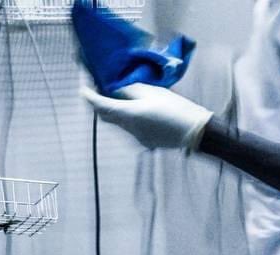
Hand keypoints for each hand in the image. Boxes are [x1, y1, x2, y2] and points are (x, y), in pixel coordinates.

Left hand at [81, 83, 212, 150]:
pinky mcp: (146, 141)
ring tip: (120, 97)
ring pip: (119, 122)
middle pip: (107, 116)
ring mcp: (137, 138)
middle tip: (99, 89)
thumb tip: (117, 89)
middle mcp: (129, 129)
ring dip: (116, 110)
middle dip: (100, 103)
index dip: (89, 97)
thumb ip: (131, 90)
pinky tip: (139, 110)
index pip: (101, 105)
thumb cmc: (176, 108)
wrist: (196, 131)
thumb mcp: (153, 92)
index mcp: (130, 114)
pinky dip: (128, 118)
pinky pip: (131, 128)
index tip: (83, 88)